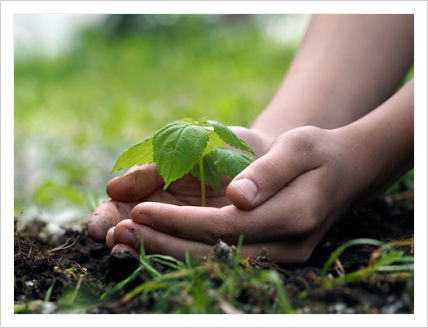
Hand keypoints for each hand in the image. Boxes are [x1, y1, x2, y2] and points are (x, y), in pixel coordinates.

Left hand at [102, 125, 367, 262]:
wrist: (345, 173)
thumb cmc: (318, 154)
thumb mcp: (299, 148)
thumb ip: (269, 171)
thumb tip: (237, 196)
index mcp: (293, 216)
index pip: (225, 226)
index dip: (179, 222)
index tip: (139, 212)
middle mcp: (287, 246)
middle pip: (216, 255)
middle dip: (164, 245)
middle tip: (119, 235)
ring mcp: (281, 256)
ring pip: (216, 264)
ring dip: (170, 254)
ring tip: (127, 242)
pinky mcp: (272, 255)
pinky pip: (224, 261)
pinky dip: (188, 253)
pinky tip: (158, 244)